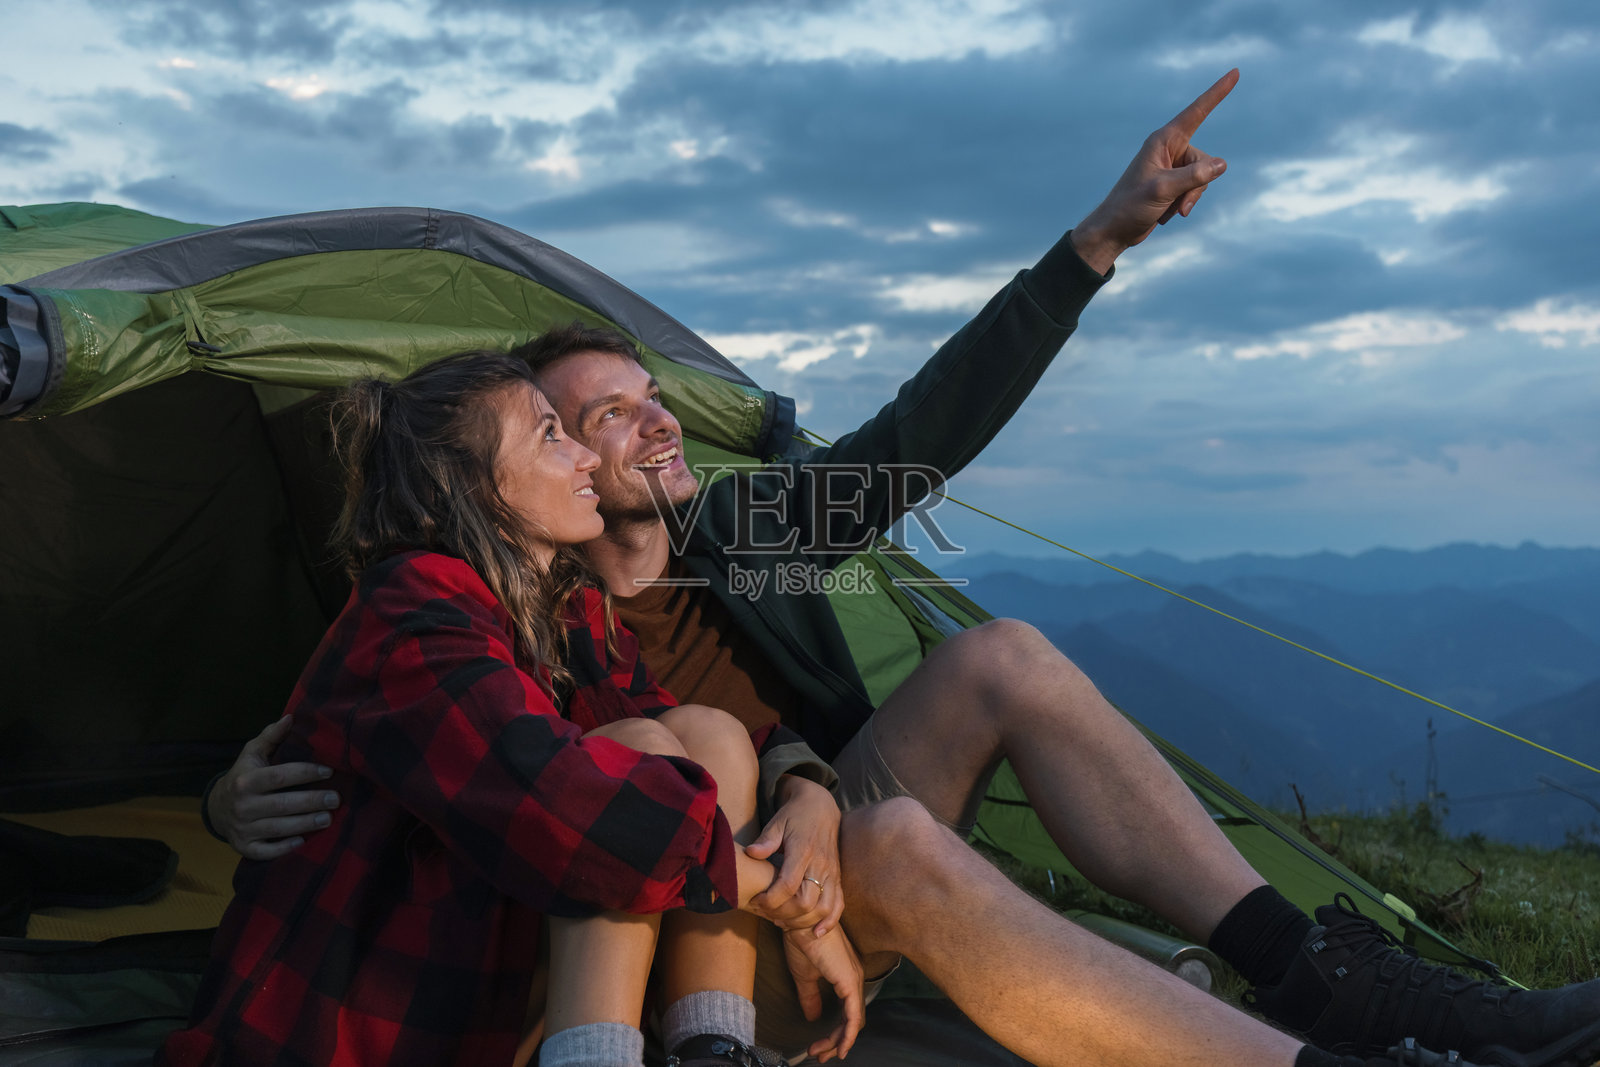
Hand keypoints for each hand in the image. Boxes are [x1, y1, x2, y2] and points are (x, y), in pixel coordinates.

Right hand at [207, 715, 339, 859]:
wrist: (217, 808)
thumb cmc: (244, 775)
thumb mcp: (252, 753)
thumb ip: (272, 736)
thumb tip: (291, 717)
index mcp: (245, 780)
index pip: (279, 776)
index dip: (305, 773)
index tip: (328, 771)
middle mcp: (242, 805)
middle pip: (281, 804)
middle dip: (311, 802)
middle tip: (336, 799)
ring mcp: (242, 828)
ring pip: (277, 828)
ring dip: (305, 824)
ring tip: (328, 818)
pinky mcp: (244, 847)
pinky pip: (265, 851)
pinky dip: (283, 848)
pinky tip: (302, 840)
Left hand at [745, 775, 843, 936]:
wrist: (821, 807)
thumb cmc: (795, 815)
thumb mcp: (777, 822)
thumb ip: (766, 840)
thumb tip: (751, 853)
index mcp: (803, 850)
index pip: (788, 884)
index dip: (771, 899)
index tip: (756, 901)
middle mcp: (820, 864)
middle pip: (806, 901)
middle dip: (784, 914)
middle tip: (767, 914)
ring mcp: (832, 872)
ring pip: (824, 907)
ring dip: (804, 921)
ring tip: (784, 923)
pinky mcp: (838, 877)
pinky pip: (839, 904)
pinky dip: (830, 921)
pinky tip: (817, 932)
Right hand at [783, 924, 864, 1061]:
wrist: (801, 921)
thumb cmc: (802, 941)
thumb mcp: (804, 976)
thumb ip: (810, 997)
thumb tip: (812, 1017)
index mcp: (846, 976)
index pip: (847, 1012)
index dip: (836, 1032)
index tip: (818, 1045)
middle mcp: (855, 979)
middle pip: (853, 1020)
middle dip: (836, 1041)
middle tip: (818, 1054)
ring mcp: (854, 980)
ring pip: (854, 1022)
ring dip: (838, 1041)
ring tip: (820, 1052)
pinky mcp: (850, 981)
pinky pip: (854, 1016)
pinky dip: (848, 1034)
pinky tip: (840, 1047)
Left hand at [1071, 68, 1238, 272]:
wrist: (1114, 231)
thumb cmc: (1130, 207)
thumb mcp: (1163, 190)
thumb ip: (1194, 176)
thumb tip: (1222, 165)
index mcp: (1163, 141)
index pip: (1197, 112)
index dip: (1217, 93)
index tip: (1235, 72)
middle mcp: (1169, 149)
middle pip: (1205, 161)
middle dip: (1197, 186)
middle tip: (1177, 204)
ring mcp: (1172, 167)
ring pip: (1203, 178)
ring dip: (1189, 198)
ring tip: (1167, 211)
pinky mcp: (1174, 183)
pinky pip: (1194, 190)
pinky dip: (1184, 204)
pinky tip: (1164, 214)